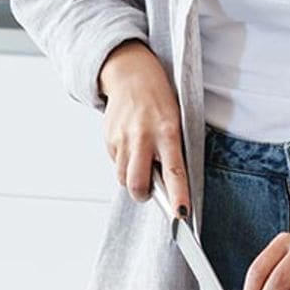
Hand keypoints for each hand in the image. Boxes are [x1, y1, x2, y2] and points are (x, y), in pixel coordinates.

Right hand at [98, 40, 189, 215]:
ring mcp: (122, 138)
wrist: (132, 73)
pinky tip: (131, 145)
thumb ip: (173, 150)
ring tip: (141, 160)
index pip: (174, 173)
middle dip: (143, 194)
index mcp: (167, 132)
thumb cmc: (159, 99)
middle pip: (137, 184)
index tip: (181, 216)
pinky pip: (115, 163)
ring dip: (132, 178)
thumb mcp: (176, 120)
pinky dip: (123, 162)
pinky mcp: (108, 138)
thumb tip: (170, 184)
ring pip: (123, 177)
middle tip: (149, 190)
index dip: (178, 197)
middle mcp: (143, 137)